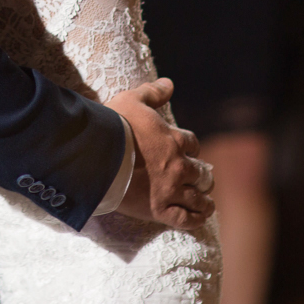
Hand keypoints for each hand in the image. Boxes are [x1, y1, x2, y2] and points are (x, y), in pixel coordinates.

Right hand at [105, 78, 214, 229]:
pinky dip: (196, 219)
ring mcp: (170, 190)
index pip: (193, 145)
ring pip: (198, 197)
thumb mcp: (132, 100)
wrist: (97, 155)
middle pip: (200, 173)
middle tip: (200, 178)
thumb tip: (169, 83)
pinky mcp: (160, 210)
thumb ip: (152, 92)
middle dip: (200, 175)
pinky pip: (186, 219)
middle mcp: (178, 166)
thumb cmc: (113, 125)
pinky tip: (200, 216)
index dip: (191, 148)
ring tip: (206, 201)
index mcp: (173, 140)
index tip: (187, 152)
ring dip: (204, 198)